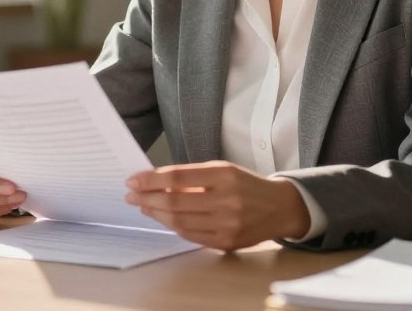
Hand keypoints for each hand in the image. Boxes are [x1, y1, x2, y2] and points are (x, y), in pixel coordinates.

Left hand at [124, 161, 310, 250]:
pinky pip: (191, 236)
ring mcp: (228, 223)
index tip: (133, 180)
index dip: (151, 179)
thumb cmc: (246, 185)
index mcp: (224, 175)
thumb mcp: (223, 170)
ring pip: (180, 221)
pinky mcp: (227, 242)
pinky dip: (174, 226)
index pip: (178, 176)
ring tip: (145, 206)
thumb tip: (155, 182)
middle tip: (132, 195)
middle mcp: (227, 199)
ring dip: (156, 214)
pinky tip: (165, 218)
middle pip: (175, 201)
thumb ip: (193, 176)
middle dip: (147, 198)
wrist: (279, 207)